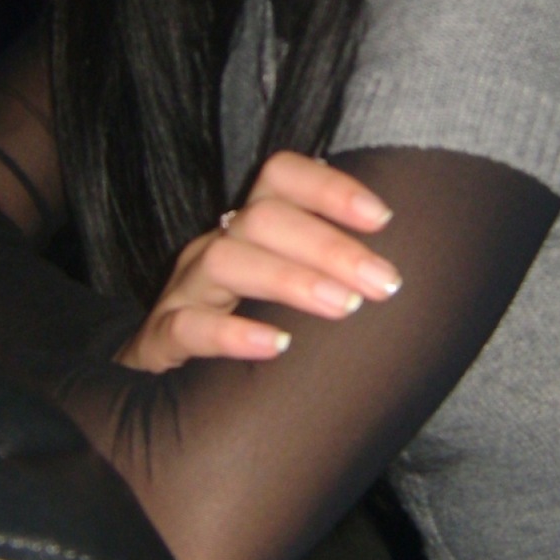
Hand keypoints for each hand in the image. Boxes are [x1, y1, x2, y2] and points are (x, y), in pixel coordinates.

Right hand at [116, 151, 400, 372]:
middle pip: (263, 217)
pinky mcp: (159, 339)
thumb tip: (401, 271)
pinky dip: (231, 333)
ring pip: (226, 259)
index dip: (329, 187)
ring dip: (291, 279)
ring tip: (344, 307)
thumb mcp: (288, 288)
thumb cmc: (249, 327)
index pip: (280, 176)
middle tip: (384, 283)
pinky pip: (186, 326)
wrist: (166, 384)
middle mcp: (214, 246)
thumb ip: (332, 270)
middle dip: (330, 246)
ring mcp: (184, 290)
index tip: (383, 219)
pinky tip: (276, 346)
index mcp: (248, 226)